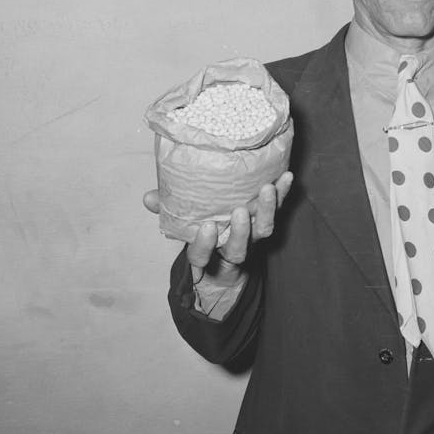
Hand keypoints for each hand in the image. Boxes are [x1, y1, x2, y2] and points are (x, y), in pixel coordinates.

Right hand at [143, 171, 293, 287]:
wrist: (229, 255)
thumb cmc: (202, 232)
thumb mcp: (181, 224)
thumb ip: (166, 211)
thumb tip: (147, 198)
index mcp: (206, 253)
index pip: (201, 256)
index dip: (204, 245)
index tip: (206, 228)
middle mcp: (231, 249)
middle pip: (240, 248)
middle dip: (241, 232)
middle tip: (239, 212)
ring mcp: (252, 239)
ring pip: (263, 232)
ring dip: (266, 211)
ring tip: (267, 190)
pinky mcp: (266, 224)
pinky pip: (277, 212)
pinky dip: (282, 195)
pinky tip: (286, 177)